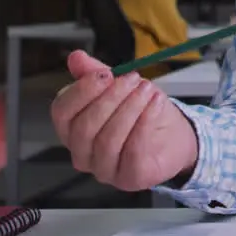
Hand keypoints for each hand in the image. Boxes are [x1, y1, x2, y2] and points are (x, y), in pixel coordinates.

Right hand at [50, 51, 197, 191]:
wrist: (174, 136)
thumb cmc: (142, 112)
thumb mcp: (120, 87)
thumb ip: (96, 73)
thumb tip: (75, 57)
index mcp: (72, 130)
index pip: (61, 112)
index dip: (82, 91)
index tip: (106, 74)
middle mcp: (83, 154)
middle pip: (84, 127)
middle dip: (111, 98)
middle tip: (134, 79)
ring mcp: (104, 170)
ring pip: (108, 140)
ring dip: (130, 109)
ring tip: (148, 90)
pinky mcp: (129, 178)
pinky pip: (133, 151)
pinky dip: (145, 123)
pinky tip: (156, 105)